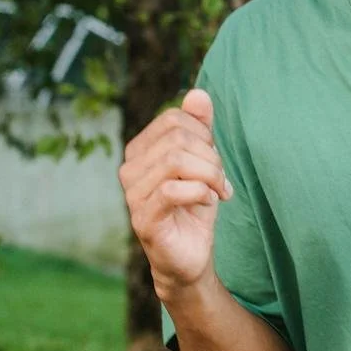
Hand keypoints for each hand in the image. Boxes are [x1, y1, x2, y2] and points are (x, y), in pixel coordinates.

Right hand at [119, 87, 233, 293]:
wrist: (190, 257)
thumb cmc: (194, 208)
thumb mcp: (203, 163)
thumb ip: (200, 129)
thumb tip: (198, 94)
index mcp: (139, 151)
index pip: (173, 119)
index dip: (204, 135)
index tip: (216, 161)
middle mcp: (129, 169)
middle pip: (177, 139)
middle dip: (211, 157)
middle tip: (222, 181)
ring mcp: (132, 195)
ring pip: (176, 162)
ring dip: (210, 175)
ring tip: (218, 192)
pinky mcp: (143, 219)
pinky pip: (174, 190)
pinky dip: (201, 193)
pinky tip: (209, 203)